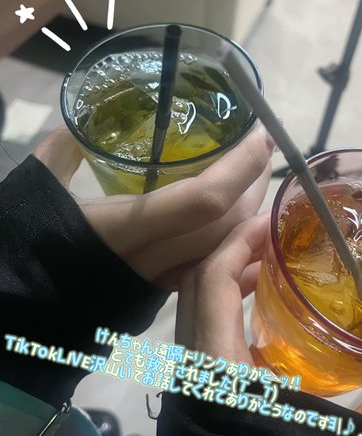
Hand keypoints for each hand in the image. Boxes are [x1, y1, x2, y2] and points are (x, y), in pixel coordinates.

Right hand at [33, 124, 272, 288]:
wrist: (19, 309)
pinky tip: (245, 227)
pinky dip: (234, 245)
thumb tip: (77, 126)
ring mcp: (160, 280)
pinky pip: (210, 268)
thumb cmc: (27, 245)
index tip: (260, 134)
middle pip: (225, 223)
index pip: (204, 200)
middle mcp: (153, 258)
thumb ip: (60, 153)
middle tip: (262, 149)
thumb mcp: (37, 191)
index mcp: (126, 228)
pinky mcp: (159, 291)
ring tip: (255, 178)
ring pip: (222, 247)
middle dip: (254, 184)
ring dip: (247, 211)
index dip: (241, 167)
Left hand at [175, 215, 361, 435]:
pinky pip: (205, 329)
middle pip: (197, 284)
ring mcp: (195, 376)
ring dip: (231, 278)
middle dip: (234, 252)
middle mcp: (195, 362)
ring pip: (198, 306)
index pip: (211, 280)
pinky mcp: (203, 389)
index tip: (271, 223)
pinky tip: (268, 313)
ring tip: (274, 265)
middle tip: (276, 237)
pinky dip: (229, 307)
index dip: (237, 243)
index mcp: (216, 361)